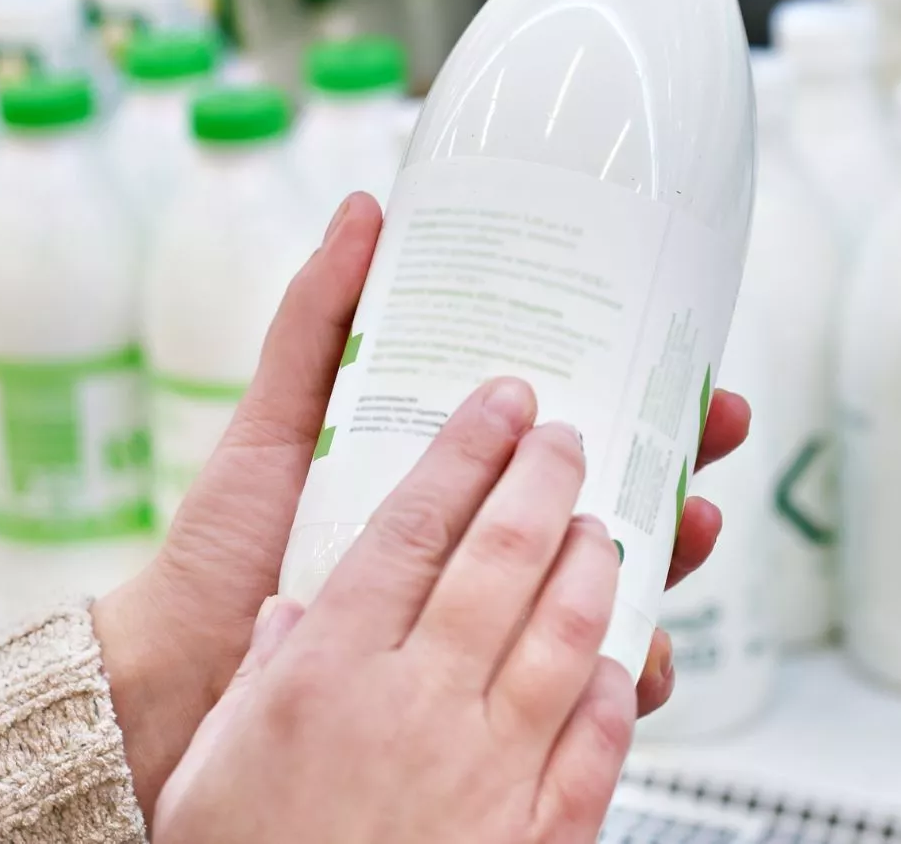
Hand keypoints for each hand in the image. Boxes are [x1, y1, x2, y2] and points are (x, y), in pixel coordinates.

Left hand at [92, 194, 749, 816]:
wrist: (180, 671)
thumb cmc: (227, 544)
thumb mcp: (280, 419)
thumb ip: (319, 320)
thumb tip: (364, 208)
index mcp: (452, 470)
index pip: (568, 423)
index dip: (639, 391)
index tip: (688, 359)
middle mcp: (484, 538)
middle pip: (615, 492)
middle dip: (684, 458)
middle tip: (721, 426)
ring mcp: (491, 614)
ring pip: (616, 584)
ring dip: (675, 554)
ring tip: (697, 524)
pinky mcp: (486, 692)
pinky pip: (579, 684)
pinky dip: (628, 666)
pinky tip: (647, 646)